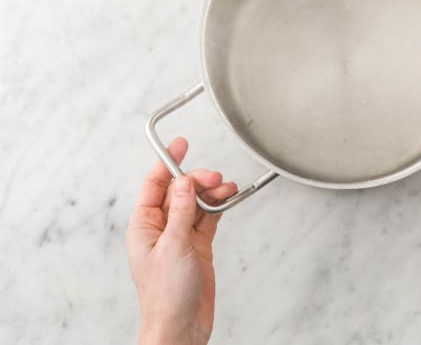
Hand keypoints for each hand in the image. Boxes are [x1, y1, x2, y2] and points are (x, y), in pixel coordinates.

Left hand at [126, 137, 237, 344]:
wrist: (181, 328)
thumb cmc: (166, 296)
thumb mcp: (173, 246)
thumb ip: (181, 211)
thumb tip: (183, 182)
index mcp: (144, 226)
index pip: (154, 184)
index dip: (168, 161)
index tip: (181, 144)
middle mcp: (161, 229)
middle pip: (179, 191)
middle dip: (197, 180)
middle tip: (214, 179)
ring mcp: (180, 238)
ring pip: (196, 203)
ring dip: (212, 193)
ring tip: (227, 189)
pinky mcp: (197, 247)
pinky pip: (208, 219)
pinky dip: (219, 208)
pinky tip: (228, 200)